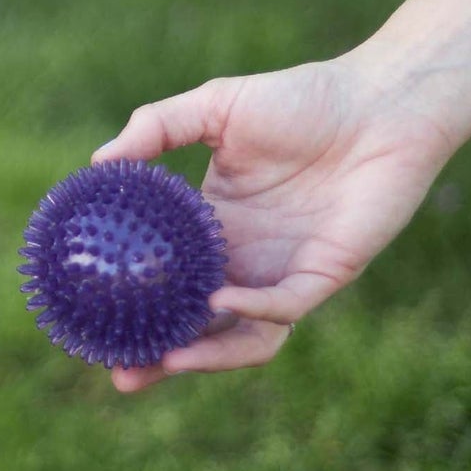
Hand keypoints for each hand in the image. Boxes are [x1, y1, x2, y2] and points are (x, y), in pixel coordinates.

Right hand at [92, 53, 454, 392]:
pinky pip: (284, 308)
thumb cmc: (300, 99)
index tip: (92, 321)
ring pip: (242, 337)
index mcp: (214, 229)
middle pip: (197, 326)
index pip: (168, 281)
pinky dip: (252, 310)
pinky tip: (218, 301)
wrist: (379, 102)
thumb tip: (98, 162)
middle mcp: (245, 260)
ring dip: (205, 356)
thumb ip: (155, 128)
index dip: (136, 307)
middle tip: (118, 371)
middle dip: (159, 357)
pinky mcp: (325, 274)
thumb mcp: (214, 107)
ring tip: (166, 360)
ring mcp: (283, 272)